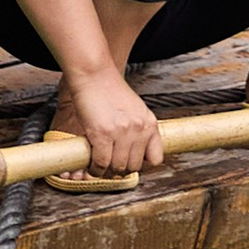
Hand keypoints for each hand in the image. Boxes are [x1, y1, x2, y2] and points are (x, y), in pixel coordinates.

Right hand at [55, 57, 165, 172]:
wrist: (94, 75)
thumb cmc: (110, 91)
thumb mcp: (135, 109)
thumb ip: (138, 128)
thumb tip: (131, 153)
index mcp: (150, 123)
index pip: (156, 159)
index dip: (142, 166)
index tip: (131, 164)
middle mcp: (139, 129)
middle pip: (134, 166)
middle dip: (121, 170)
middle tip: (110, 167)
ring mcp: (122, 132)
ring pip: (117, 167)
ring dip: (107, 172)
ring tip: (100, 167)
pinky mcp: (102, 134)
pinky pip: (101, 163)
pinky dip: (95, 169)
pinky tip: (92, 165)